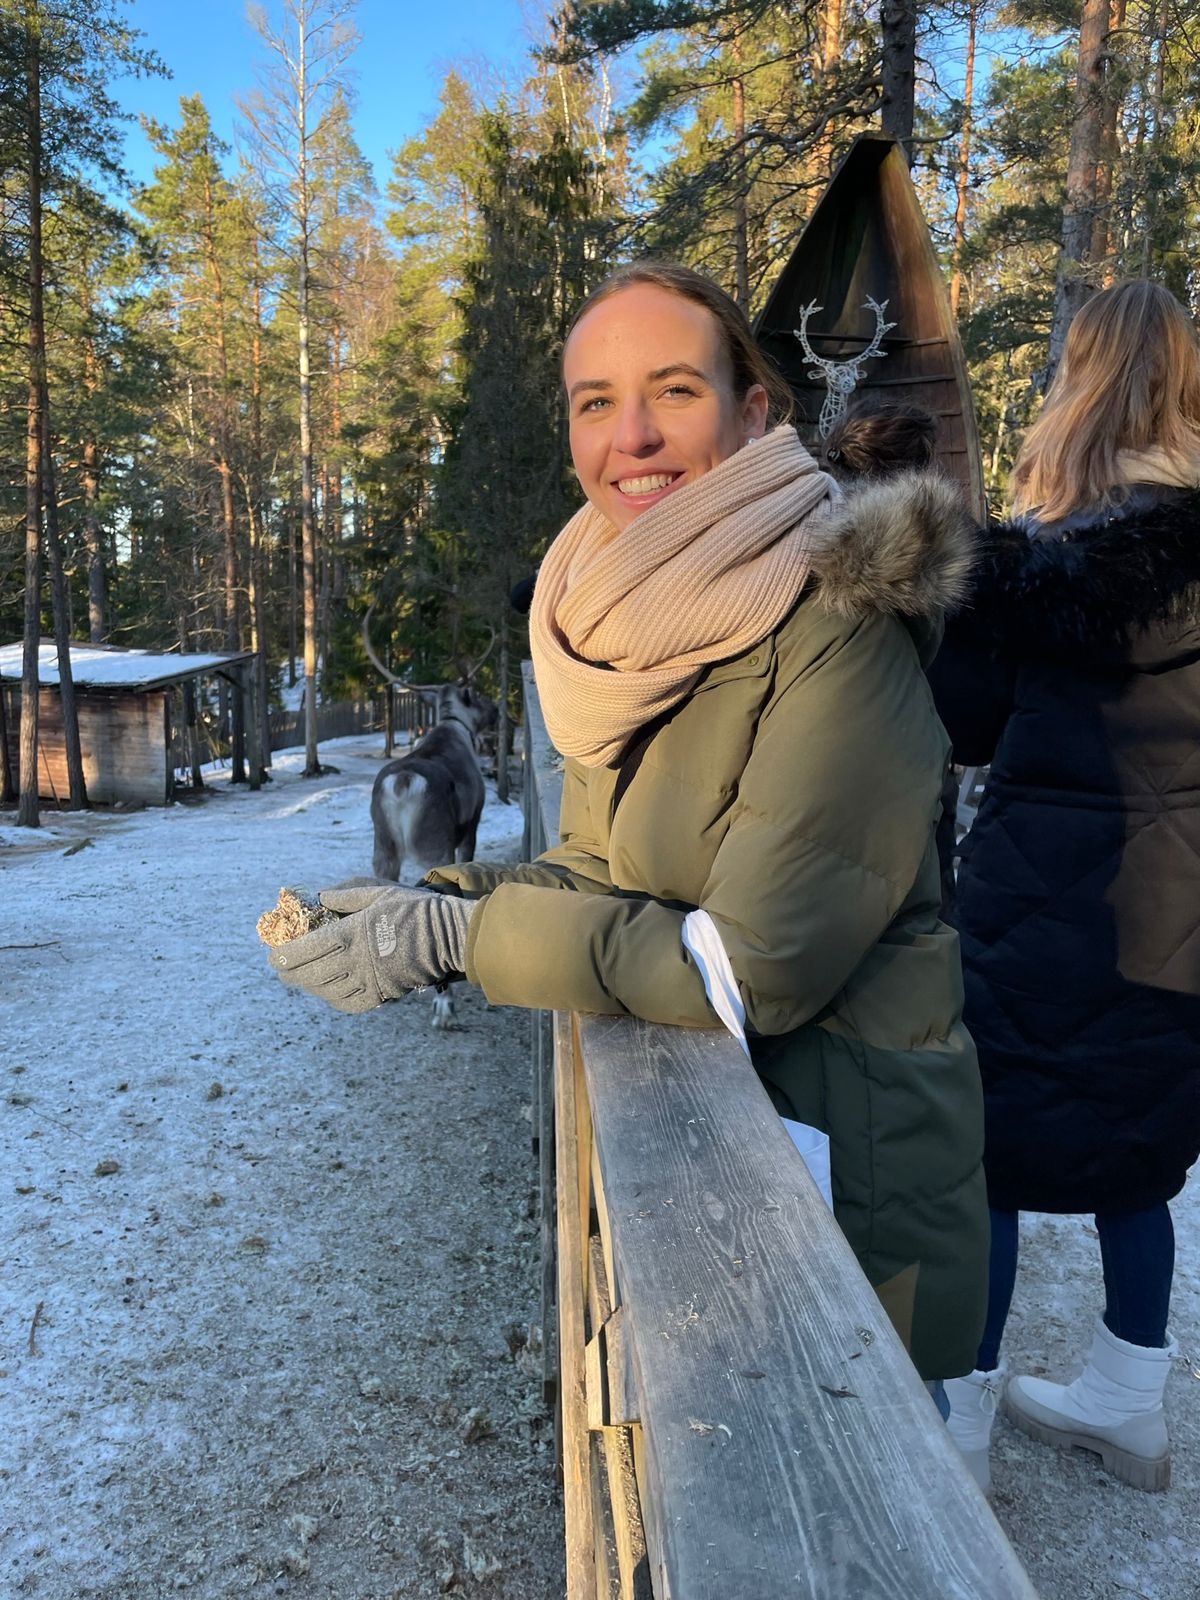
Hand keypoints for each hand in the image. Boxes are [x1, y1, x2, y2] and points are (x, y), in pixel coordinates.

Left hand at [269, 885, 474, 1013]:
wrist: (448, 936)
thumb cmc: (413, 908)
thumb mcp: (377, 891)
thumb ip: (345, 894)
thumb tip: (319, 898)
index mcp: (350, 933)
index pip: (303, 950)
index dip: (283, 955)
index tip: (274, 955)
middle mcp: (353, 961)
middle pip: (308, 975)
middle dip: (289, 972)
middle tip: (282, 968)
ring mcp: (367, 981)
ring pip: (325, 991)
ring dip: (309, 986)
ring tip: (303, 978)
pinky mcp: (381, 995)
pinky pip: (348, 1003)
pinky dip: (333, 999)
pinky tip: (330, 990)